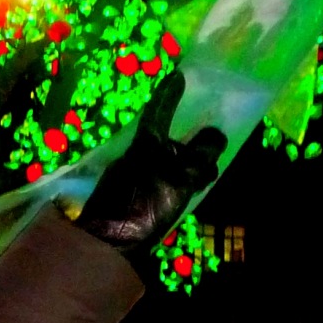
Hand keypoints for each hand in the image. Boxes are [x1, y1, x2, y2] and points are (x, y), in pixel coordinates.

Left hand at [77, 73, 225, 252]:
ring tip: (204, 173)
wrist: (105, 246)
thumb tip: (216, 134)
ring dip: (182, 166)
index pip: (157, 112)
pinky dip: (174, 184)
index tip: (178, 76)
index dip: (168, 94)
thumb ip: (199, 158)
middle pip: (162, 140)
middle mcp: (133, 158)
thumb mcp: (179, 179)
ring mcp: (129, 180)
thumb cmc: (141, 206)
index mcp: (143, 146)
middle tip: (204, 139)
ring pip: (161, 163)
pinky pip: (156, 183)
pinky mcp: (129, 202)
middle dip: (182, 138)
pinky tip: (185, 196)